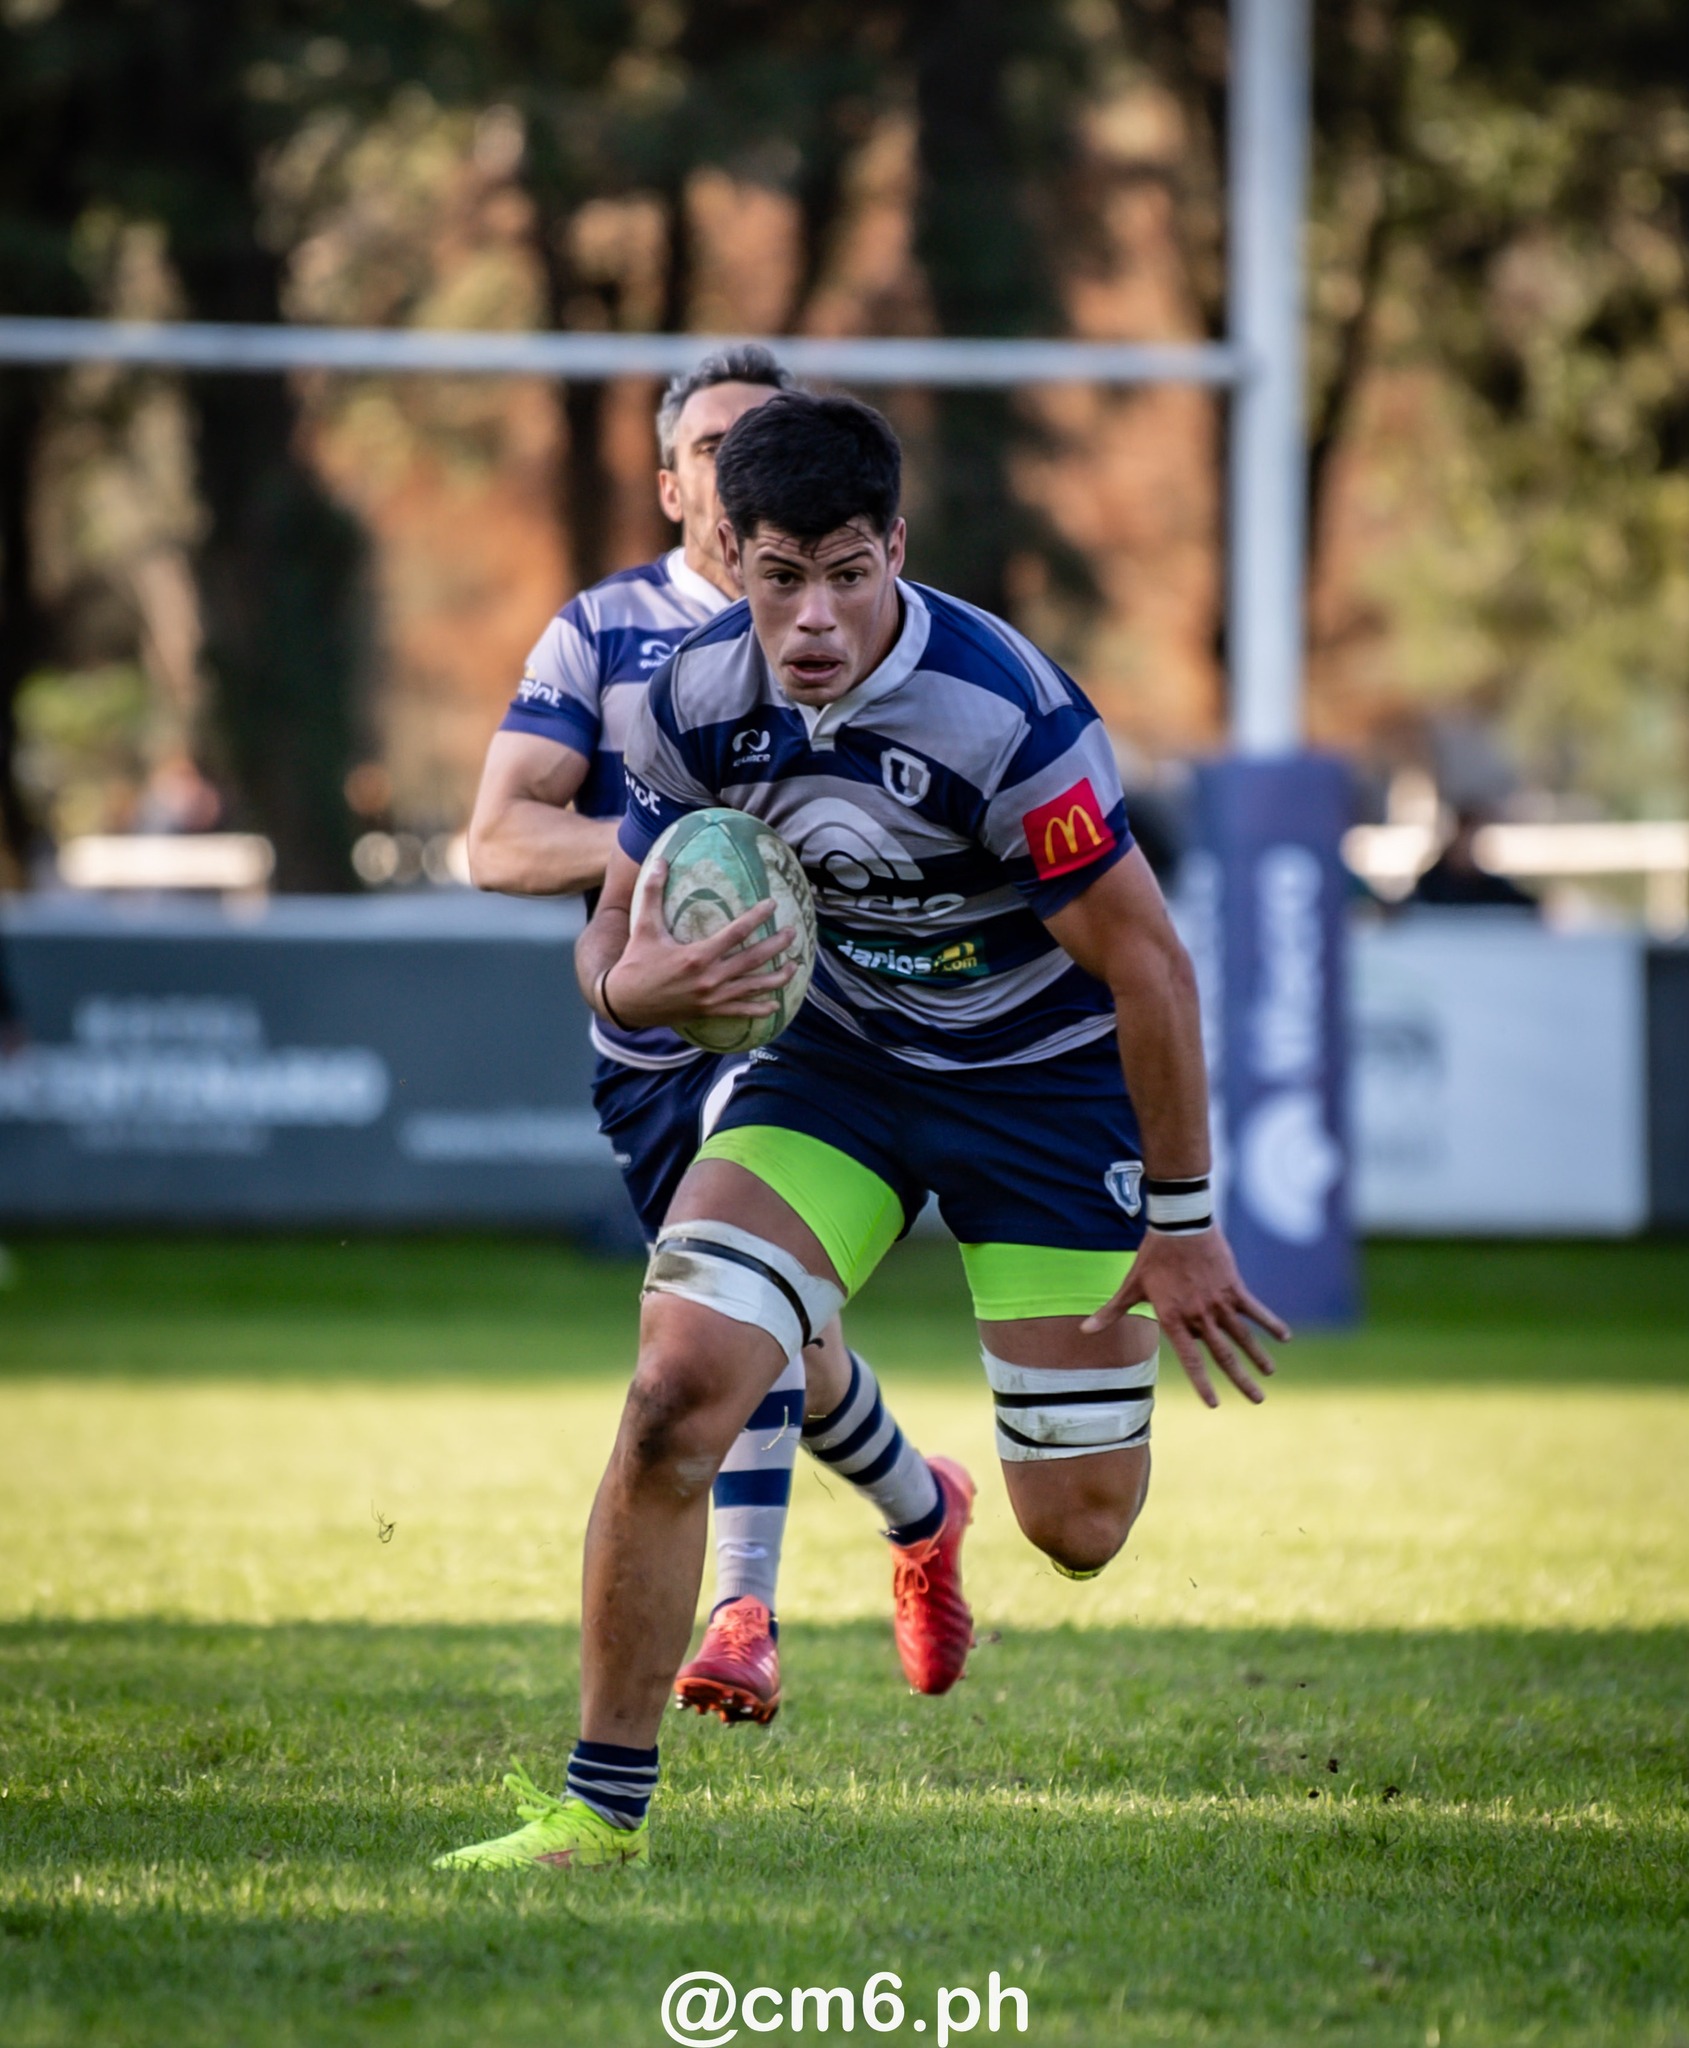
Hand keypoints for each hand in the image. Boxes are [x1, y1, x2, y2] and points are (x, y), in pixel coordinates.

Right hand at [599, 857, 795, 1029]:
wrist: (625, 1003)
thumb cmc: (635, 962)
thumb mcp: (642, 927)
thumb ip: (652, 893)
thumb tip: (658, 861)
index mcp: (697, 955)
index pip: (736, 933)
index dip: (757, 917)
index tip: (773, 904)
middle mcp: (709, 978)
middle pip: (753, 960)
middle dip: (776, 945)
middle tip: (793, 933)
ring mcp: (712, 997)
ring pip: (753, 987)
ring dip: (777, 978)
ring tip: (795, 966)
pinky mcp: (709, 1011)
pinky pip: (741, 1011)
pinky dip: (760, 1009)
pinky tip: (776, 1004)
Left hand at [1083, 1227, 1290, 1408]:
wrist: (1179, 1225)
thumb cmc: (1152, 1256)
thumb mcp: (1131, 1285)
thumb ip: (1112, 1312)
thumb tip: (1085, 1331)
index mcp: (1174, 1319)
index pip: (1192, 1359)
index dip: (1203, 1383)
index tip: (1214, 1403)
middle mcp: (1200, 1315)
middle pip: (1224, 1354)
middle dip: (1241, 1380)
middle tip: (1257, 1400)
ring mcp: (1219, 1302)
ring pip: (1243, 1336)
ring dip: (1258, 1356)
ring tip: (1269, 1375)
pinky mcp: (1234, 1286)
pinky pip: (1255, 1309)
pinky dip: (1270, 1323)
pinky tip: (1283, 1337)